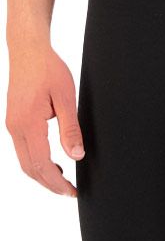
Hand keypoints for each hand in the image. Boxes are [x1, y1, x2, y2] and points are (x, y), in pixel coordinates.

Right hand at [5, 39, 84, 195]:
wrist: (27, 49)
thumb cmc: (47, 68)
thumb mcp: (66, 98)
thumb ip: (70, 129)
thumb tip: (76, 155)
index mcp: (28, 124)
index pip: (41, 165)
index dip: (57, 183)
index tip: (72, 192)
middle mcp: (15, 127)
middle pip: (29, 168)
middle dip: (49, 184)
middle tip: (70, 191)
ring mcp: (12, 124)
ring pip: (24, 160)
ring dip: (42, 174)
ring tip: (63, 180)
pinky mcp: (14, 120)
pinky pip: (23, 149)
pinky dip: (36, 161)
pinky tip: (51, 162)